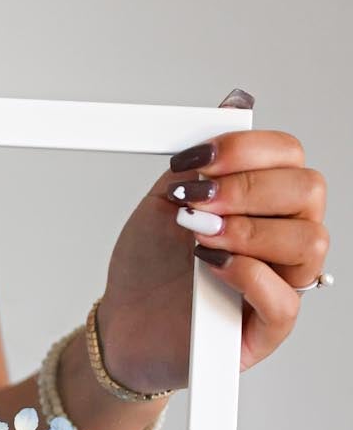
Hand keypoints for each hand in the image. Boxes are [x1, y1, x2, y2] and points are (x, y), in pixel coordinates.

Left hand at [96, 89, 328, 396]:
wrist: (120, 324)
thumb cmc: (148, 265)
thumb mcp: (168, 200)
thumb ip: (203, 158)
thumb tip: (237, 100)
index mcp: (267, 201)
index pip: (289, 157)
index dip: (246, 150)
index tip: (194, 161)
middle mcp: (285, 238)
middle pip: (308, 191)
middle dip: (248, 188)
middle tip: (194, 201)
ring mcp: (283, 283)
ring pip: (309, 241)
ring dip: (249, 230)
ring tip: (197, 236)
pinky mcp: (268, 329)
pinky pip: (286, 300)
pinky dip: (248, 275)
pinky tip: (209, 266)